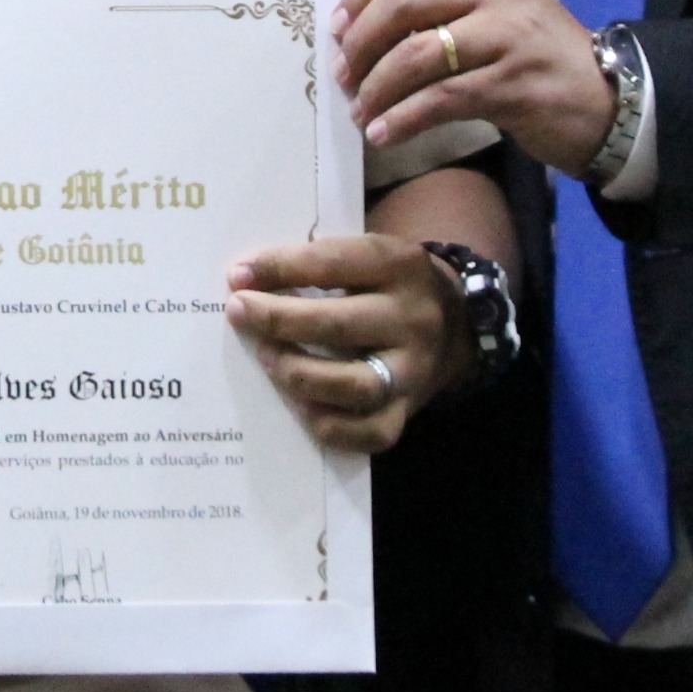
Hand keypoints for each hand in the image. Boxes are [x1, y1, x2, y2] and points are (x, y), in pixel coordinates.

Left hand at [226, 235, 461, 452]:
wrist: (453, 326)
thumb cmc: (386, 286)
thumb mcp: (366, 258)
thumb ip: (316, 262)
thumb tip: (244, 277)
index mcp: (401, 266)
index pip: (333, 263)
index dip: (281, 267)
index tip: (238, 274)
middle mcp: (414, 320)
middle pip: (338, 325)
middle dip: (278, 319)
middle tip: (238, 312)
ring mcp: (414, 372)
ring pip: (351, 385)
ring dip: (298, 372)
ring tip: (266, 357)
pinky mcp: (407, 412)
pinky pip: (365, 433)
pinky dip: (325, 424)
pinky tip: (297, 403)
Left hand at [335, 0, 617, 171]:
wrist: (605, 99)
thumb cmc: (535, 55)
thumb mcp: (494, 10)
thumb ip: (440, 4)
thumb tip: (359, 28)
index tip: (336, 28)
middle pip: (401, 3)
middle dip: (359, 44)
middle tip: (343, 76)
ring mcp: (508, 35)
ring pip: (415, 56)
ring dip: (376, 89)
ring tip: (361, 113)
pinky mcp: (513, 84)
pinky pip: (439, 100)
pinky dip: (401, 120)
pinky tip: (384, 134)